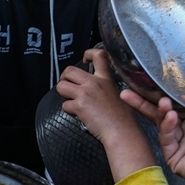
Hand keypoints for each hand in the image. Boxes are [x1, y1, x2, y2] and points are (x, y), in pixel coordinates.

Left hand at [55, 48, 156, 179]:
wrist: (121, 131)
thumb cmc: (123, 118)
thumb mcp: (119, 94)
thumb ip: (105, 86)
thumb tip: (92, 87)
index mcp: (106, 78)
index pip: (98, 55)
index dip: (88, 53)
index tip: (85, 59)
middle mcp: (94, 82)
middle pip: (69, 70)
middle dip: (65, 78)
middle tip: (69, 86)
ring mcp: (85, 93)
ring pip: (61, 86)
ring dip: (63, 94)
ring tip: (72, 101)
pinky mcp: (79, 106)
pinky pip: (64, 105)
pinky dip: (69, 110)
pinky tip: (79, 114)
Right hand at [122, 91, 184, 184]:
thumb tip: (182, 95)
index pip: (179, 102)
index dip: (166, 92)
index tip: (150, 81)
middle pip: (163, 112)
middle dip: (145, 101)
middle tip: (127, 90)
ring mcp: (181, 142)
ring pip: (161, 123)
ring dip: (159, 111)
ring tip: (162, 102)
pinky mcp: (174, 156)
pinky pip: (166, 138)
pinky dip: (166, 126)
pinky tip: (169, 116)